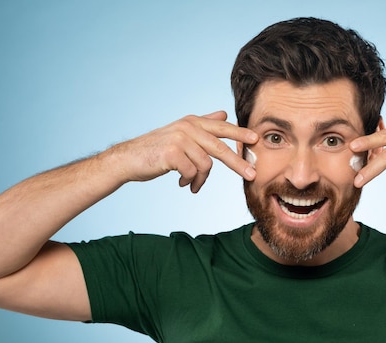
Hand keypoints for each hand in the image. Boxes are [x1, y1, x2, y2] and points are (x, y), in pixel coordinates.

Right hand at [110, 111, 258, 192]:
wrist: (129, 159)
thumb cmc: (157, 149)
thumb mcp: (181, 133)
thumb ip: (203, 124)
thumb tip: (224, 114)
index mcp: (192, 122)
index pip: (222, 127)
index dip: (240, 133)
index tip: (256, 139)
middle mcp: (188, 127)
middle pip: (220, 147)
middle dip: (238, 163)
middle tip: (251, 176)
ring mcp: (180, 139)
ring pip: (206, 165)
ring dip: (200, 180)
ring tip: (192, 184)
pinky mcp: (172, 153)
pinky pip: (193, 173)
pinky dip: (190, 182)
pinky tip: (181, 183)